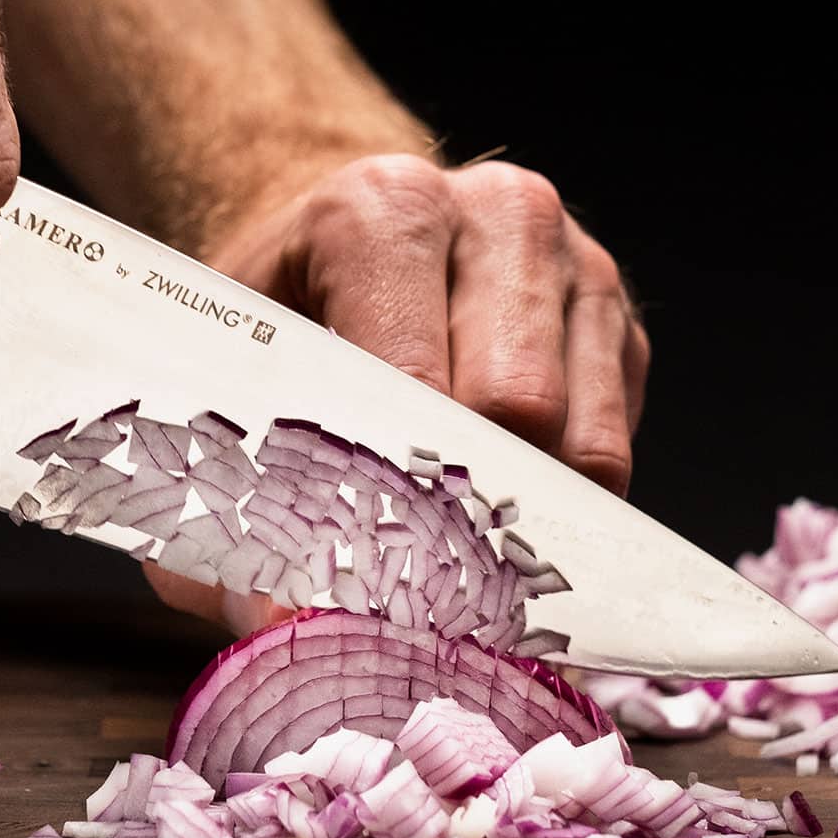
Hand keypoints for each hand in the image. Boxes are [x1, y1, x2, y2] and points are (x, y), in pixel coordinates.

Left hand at [144, 153, 649, 631]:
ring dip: (520, 518)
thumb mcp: (217, 373)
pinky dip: (558, 510)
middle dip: (463, 509)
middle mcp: (499, 216)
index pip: (415, 379)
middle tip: (408, 587)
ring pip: (583, 438)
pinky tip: (494, 525)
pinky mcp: (620, 326)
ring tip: (452, 567)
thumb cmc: (272, 313)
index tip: (354, 583)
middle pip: (519, 406)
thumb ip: (227, 496)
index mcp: (386, 210)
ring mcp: (575, 265)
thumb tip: (279, 627)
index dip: (386, 493)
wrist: (327, 239)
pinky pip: (612, 449)